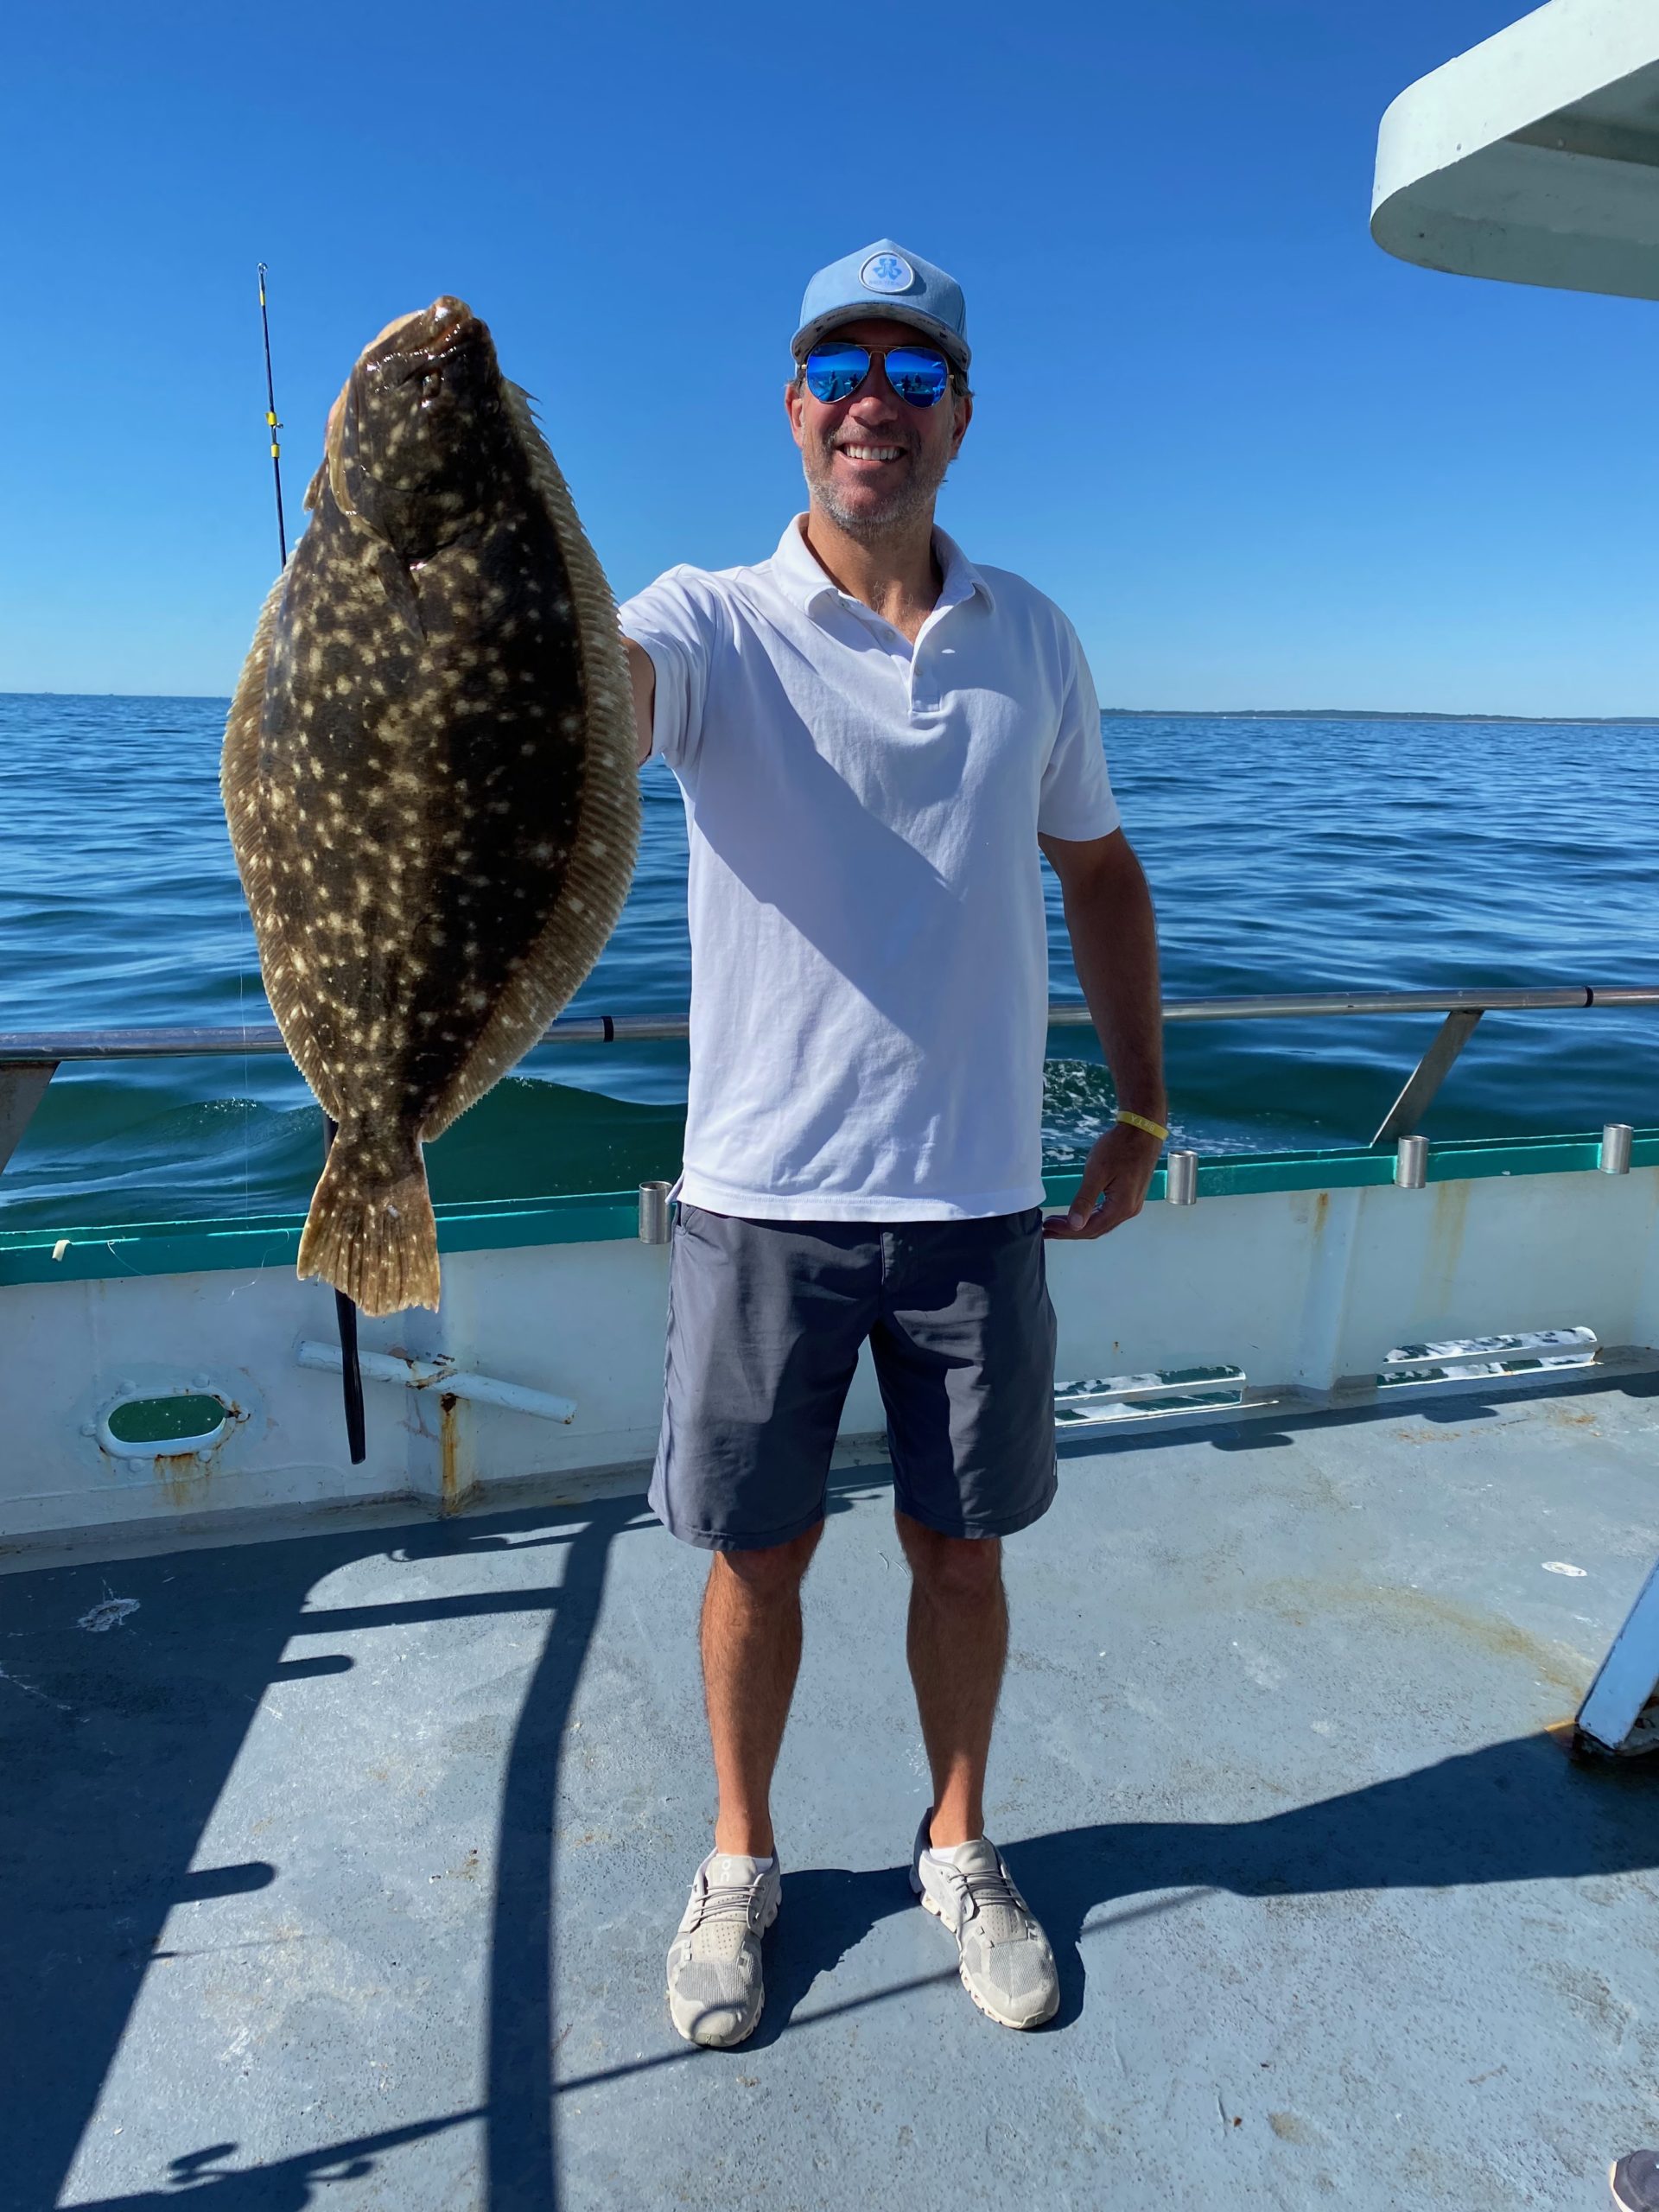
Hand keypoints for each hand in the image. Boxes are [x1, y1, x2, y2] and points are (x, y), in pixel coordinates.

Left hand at [1042, 1122, 1162, 1240]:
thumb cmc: (1119, 1147)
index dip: (1067, 1231)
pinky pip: (1108, 1214)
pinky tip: (1080, 1214)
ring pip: (1102, 1223)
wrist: (1143, 1130)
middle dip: (1070, 1231)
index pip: (1089, 1229)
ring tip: (1058, 1223)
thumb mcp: (1097, 1172)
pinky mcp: (1130, 1196)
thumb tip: (1075, 1225)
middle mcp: (1129, 1211)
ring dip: (1080, 1225)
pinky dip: (1091, 1217)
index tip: (1046, 1228)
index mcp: (1121, 1207)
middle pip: (1096, 1230)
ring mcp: (1131, 1204)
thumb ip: (1085, 1200)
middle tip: (1047, 1229)